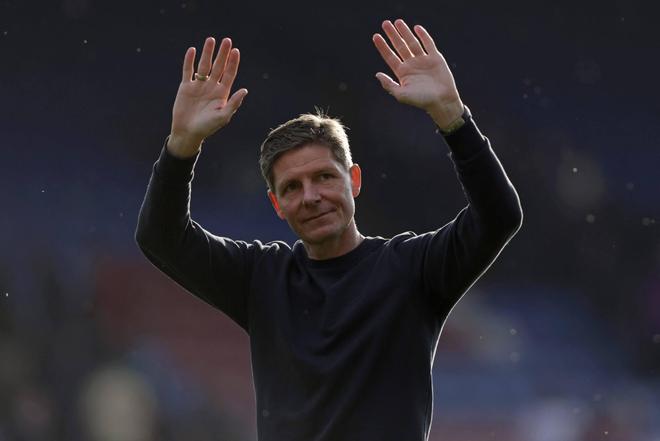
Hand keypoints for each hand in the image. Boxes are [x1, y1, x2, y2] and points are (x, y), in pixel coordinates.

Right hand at [168, 37, 247, 155]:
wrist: (188, 132)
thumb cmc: (208, 127)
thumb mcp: (223, 116)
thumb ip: (234, 103)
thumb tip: (245, 90)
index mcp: (222, 93)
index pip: (229, 74)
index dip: (233, 63)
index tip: (236, 51)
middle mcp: (212, 86)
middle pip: (218, 66)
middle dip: (222, 54)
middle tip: (227, 40)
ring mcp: (199, 85)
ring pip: (203, 65)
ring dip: (207, 53)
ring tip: (211, 39)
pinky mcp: (186, 87)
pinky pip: (188, 71)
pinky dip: (189, 61)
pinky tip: (192, 50)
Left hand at [372, 19, 462, 128]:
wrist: (442, 101)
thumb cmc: (421, 100)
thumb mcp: (401, 94)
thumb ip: (388, 84)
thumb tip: (377, 74)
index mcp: (402, 73)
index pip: (390, 56)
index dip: (383, 47)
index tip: (375, 36)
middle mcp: (411, 65)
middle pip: (399, 46)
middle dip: (392, 35)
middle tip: (385, 23)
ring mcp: (423, 60)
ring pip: (412, 42)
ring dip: (405, 32)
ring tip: (398, 21)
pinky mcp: (435, 58)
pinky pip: (428, 44)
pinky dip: (423, 35)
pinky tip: (416, 28)